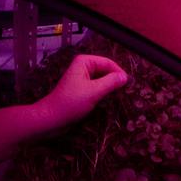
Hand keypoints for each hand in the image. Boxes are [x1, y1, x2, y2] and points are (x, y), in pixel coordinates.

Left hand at [0, 54, 127, 166]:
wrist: (51, 118)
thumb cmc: (71, 103)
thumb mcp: (94, 92)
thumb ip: (111, 82)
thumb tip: (125, 77)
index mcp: (84, 62)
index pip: (108, 62)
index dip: (119, 72)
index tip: (129, 85)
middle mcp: (82, 67)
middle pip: (105, 70)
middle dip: (115, 79)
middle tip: (127, 91)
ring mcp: (81, 79)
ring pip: (101, 80)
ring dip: (109, 87)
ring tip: (120, 96)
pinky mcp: (80, 91)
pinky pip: (96, 88)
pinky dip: (103, 93)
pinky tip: (108, 101)